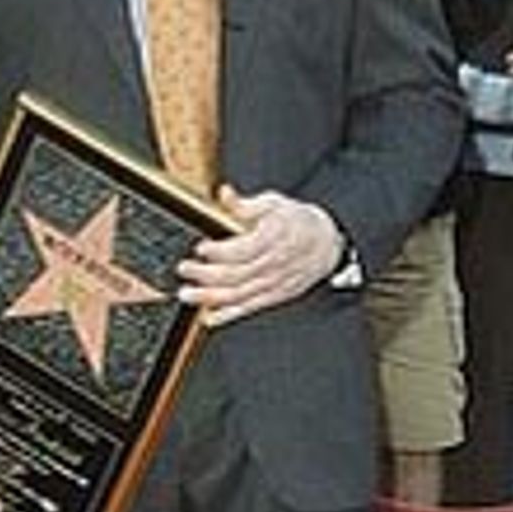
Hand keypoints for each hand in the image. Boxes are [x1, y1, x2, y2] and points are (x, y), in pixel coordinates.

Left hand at [176, 185, 342, 327]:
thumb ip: (245, 204)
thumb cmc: (299, 222)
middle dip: (205, 274)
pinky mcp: (274, 296)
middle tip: (184, 270)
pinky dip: (228, 315)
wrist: (328, 243)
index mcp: (274, 239)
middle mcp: (274, 264)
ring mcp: (274, 283)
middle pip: (235, 274)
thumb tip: (224, 194)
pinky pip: (249, 308)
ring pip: (238, 295)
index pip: (243, 249)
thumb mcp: (274, 203)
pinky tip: (209, 317)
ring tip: (187, 295)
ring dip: (210, 297)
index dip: (219, 251)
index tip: (199, 247)